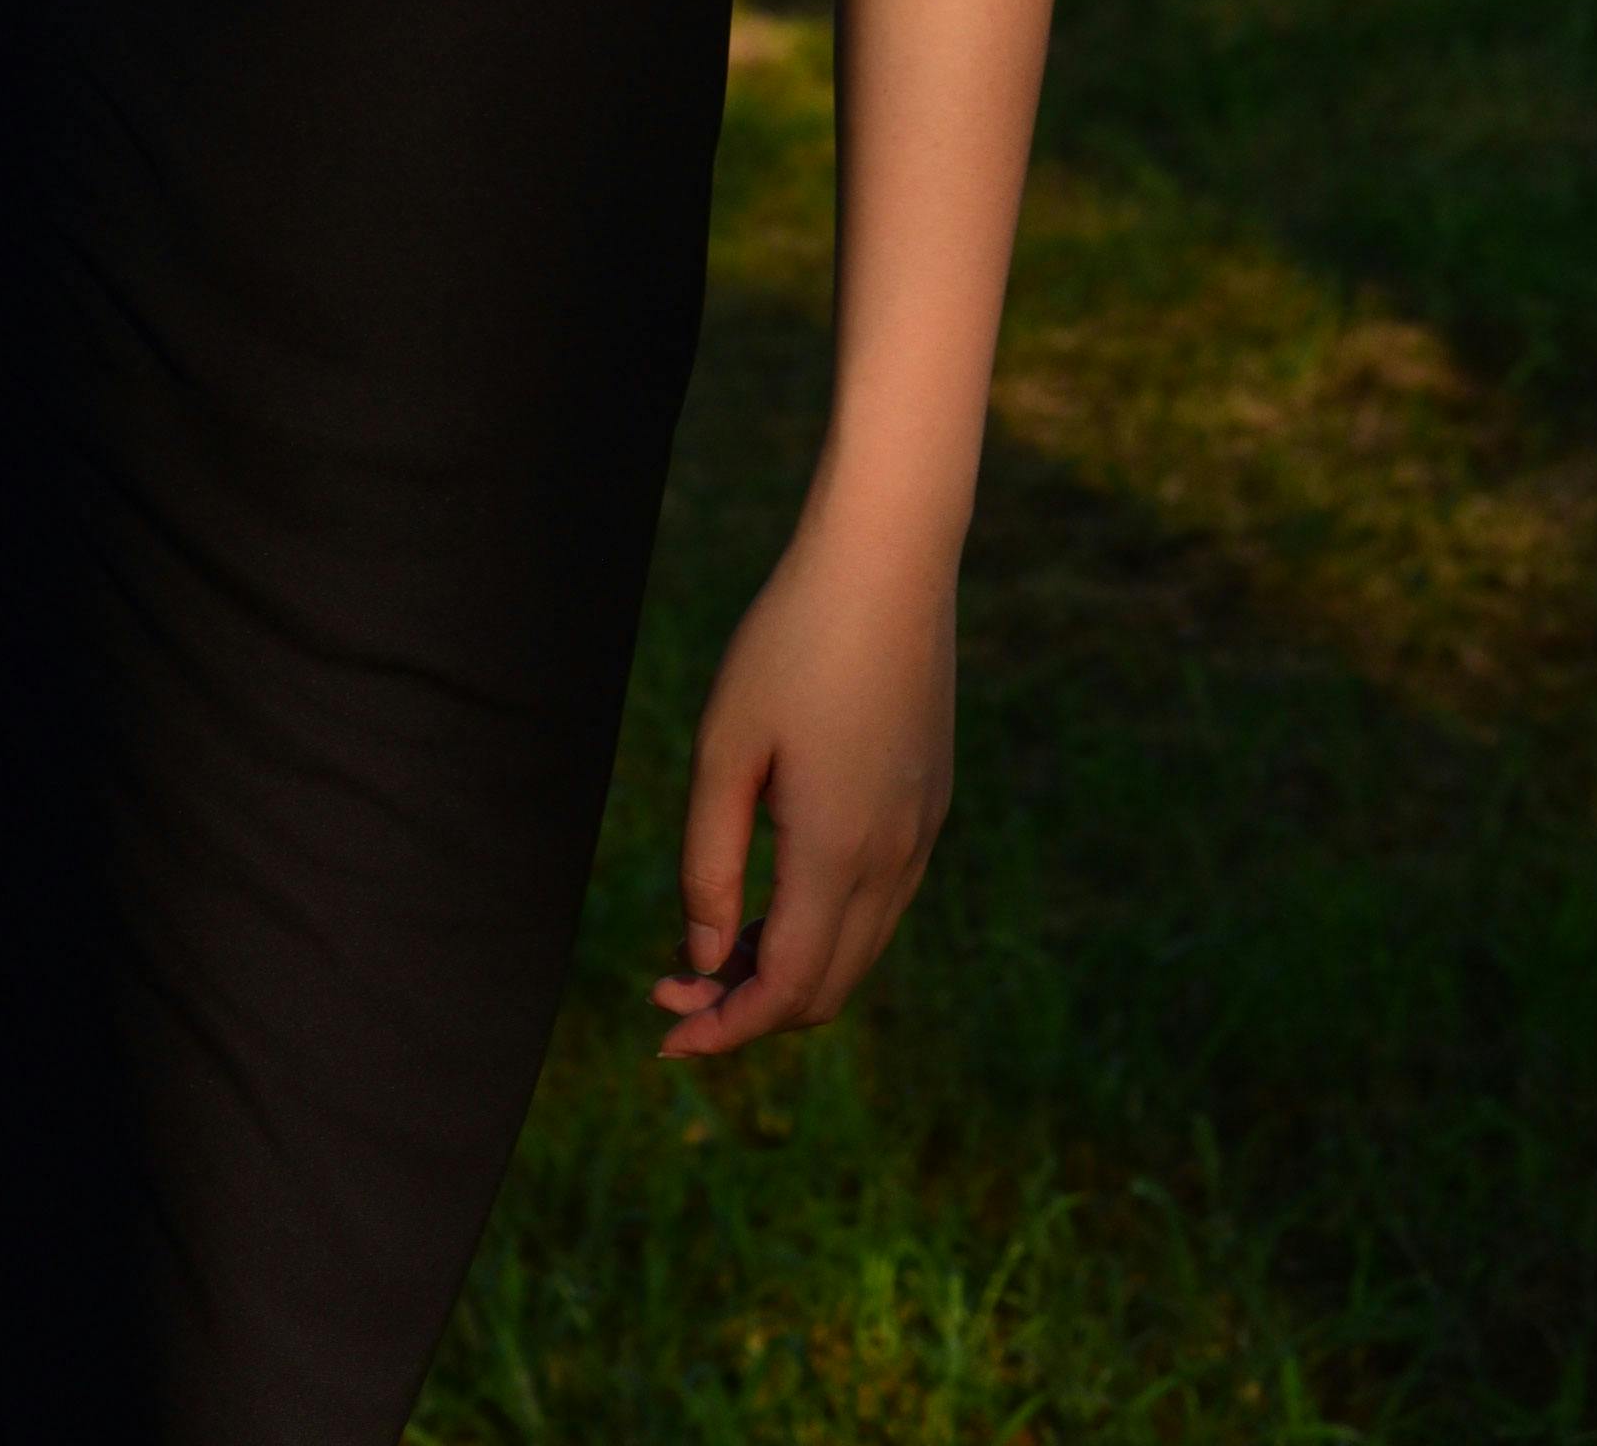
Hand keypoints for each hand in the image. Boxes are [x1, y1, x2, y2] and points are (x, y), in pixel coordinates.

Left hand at [650, 516, 955, 1060]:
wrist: (887, 560)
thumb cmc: (790, 641)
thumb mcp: (725, 749)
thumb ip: (710, 866)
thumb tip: (705, 962)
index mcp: (838, 851)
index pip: (785, 990)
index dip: (724, 1029)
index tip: (665, 1035)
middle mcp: (894, 859)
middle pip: (825, 989)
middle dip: (748, 1007)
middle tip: (673, 985)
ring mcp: (922, 834)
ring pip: (857, 952)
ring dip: (787, 970)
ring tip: (713, 944)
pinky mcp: (930, 805)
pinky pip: (880, 905)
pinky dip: (826, 929)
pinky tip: (774, 893)